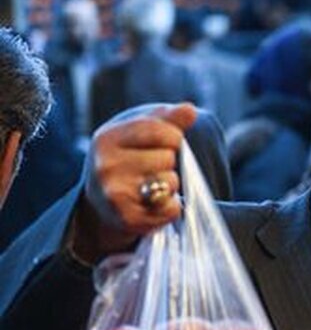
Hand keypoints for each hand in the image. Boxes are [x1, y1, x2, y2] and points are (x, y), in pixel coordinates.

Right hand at [72, 103, 198, 261]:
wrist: (102, 205)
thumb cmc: (126, 162)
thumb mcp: (139, 134)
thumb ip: (167, 120)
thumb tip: (189, 110)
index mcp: (107, 138)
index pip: (160, 131)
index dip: (174, 137)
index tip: (169, 143)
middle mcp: (105, 165)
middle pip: (168, 157)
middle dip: (169, 164)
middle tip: (152, 170)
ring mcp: (114, 194)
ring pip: (170, 183)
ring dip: (170, 186)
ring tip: (152, 187)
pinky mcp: (127, 218)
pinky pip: (171, 209)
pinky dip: (171, 208)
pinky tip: (154, 205)